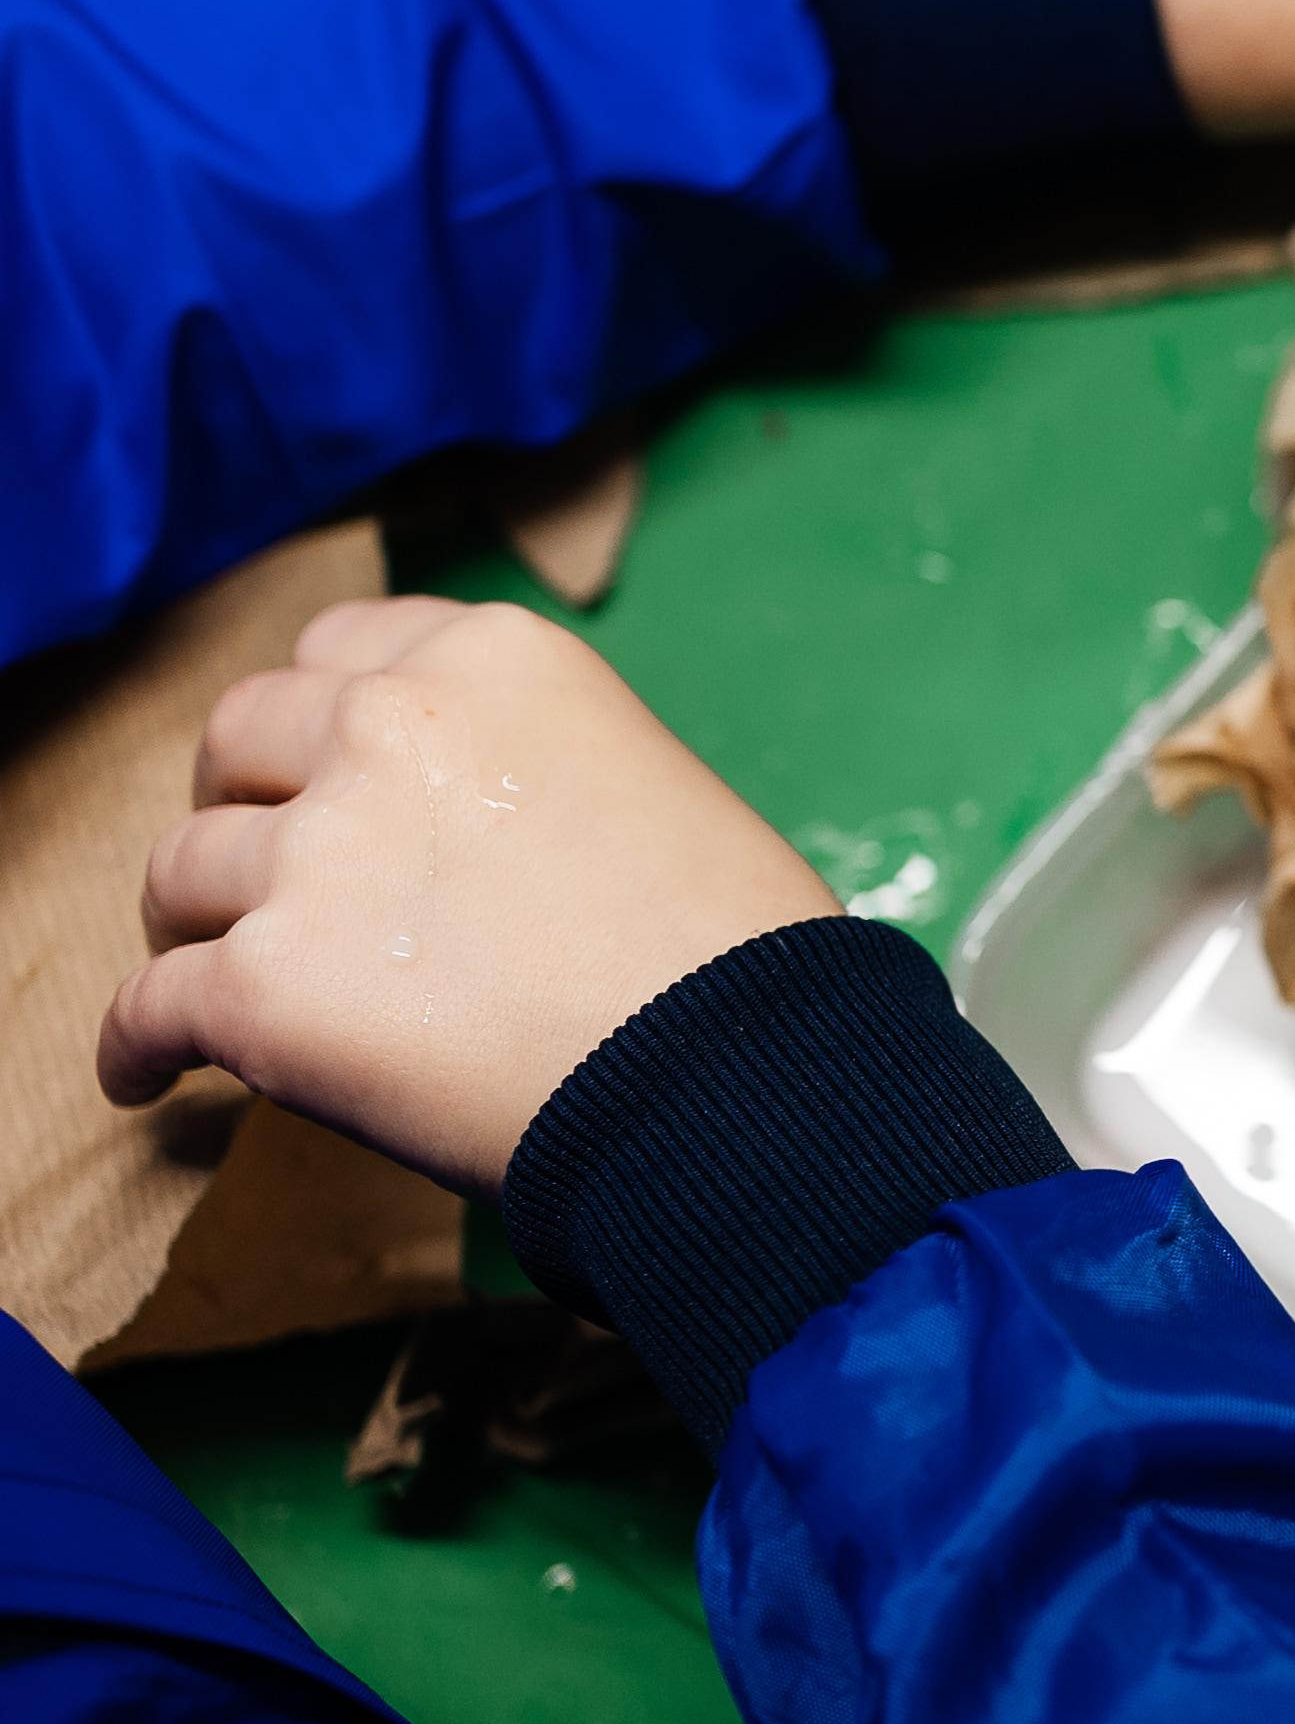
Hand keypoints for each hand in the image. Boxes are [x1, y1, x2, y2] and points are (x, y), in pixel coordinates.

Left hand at [97, 598, 838, 1199]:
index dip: (316, 715)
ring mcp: (316, 853)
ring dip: (191, 924)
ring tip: (212, 977)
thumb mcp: (638, 772)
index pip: (342, 647)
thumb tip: (445, 839)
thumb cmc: (724, 942)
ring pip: (178, 873)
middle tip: (260, 861)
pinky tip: (150, 1076)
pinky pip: (146, 1009)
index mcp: (494, 661)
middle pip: (237, 737)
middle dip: (237, 796)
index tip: (313, 765)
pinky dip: (137, 1048)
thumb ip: (520, 762)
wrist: (727, 1064)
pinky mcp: (261, 982)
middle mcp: (390, 727)